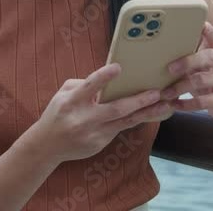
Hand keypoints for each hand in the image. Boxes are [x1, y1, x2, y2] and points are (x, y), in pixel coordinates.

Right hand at [27, 63, 173, 163]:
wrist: (48, 145)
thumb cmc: (58, 113)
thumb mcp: (63, 93)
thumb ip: (84, 85)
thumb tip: (108, 80)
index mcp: (72, 102)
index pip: (89, 87)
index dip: (104, 77)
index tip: (119, 67)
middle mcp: (85, 118)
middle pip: (116, 109)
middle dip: (138, 100)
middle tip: (157, 92)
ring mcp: (94, 133)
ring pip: (125, 122)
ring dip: (146, 112)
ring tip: (165, 105)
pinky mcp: (100, 144)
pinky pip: (120, 128)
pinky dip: (134, 120)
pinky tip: (149, 113)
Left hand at [161, 22, 212, 122]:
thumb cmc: (208, 82)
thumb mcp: (201, 68)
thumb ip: (189, 57)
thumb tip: (163, 49)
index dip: (207, 30)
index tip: (199, 24)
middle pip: (209, 57)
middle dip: (188, 62)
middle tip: (169, 69)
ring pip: (203, 80)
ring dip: (181, 87)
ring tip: (166, 93)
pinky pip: (205, 101)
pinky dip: (187, 104)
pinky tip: (176, 105)